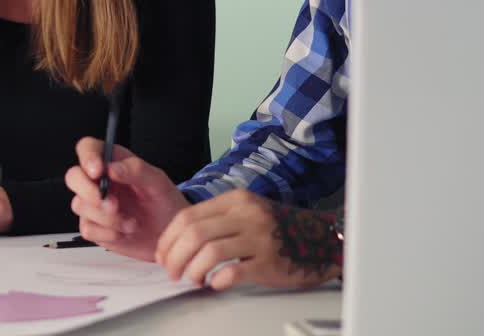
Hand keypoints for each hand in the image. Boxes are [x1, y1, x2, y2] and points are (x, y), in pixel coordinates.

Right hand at [65, 138, 188, 261]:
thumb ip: (136, 170)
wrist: (171, 237)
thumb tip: (112, 168)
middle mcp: (100, 181)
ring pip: (80, 205)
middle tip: (113, 204)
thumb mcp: (158, 182)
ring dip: (107, 218)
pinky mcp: (95, 227)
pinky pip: (88, 229)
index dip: (87, 156)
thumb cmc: (166, 205)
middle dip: (89, 192)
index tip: (98, 171)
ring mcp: (94, 205)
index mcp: (113, 162)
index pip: (88, 148)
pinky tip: (124, 231)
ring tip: (131, 222)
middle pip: (73, 176)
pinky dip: (107, 233)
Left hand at [155, 189, 341, 289]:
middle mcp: (247, 215)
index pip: (188, 216)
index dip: (168, 239)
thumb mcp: (246, 212)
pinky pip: (234, 272)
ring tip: (192, 279)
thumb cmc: (277, 229)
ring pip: (210, 252)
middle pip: (194, 233)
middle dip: (174, 256)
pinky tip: (215, 283)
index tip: (162, 255)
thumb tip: (175, 242)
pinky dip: (217, 280)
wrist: (321, 240)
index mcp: (236, 200)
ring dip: (192, 270)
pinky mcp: (270, 262)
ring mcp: (260, 238)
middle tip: (170, 272)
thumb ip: (216, 220)